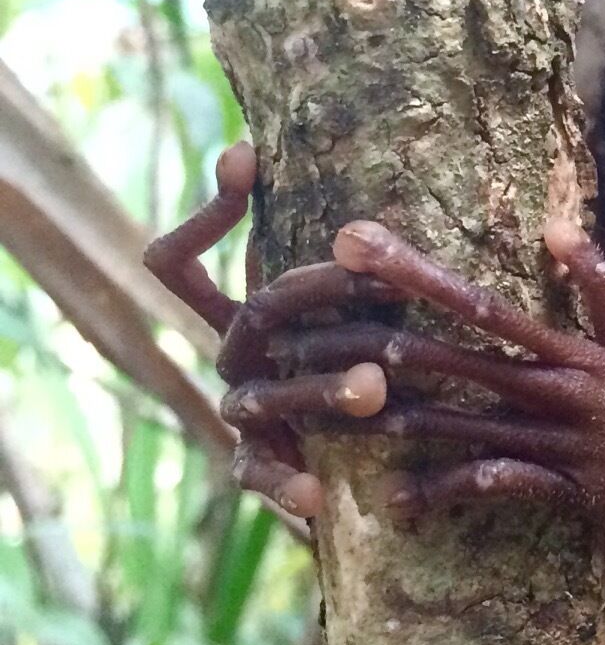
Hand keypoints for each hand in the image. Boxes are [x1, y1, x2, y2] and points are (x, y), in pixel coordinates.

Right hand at [144, 143, 398, 520]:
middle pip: (255, 314)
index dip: (206, 213)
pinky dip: (283, 482)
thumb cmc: (348, 347)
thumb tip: (287, 148)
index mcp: (241, 309)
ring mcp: (243, 409)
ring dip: (321, 389)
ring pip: (266, 395)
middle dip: (321, 291)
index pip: (180, 262)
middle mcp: (232, 354)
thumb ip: (338, 240)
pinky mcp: (259, 462)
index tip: (244, 158)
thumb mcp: (342, 291)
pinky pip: (257, 474)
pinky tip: (314, 496)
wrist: (344, 449)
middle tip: (384, 284)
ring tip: (374, 387)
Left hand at [146, 144, 604, 536]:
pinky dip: (442, 494)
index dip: (419, 274)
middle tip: (313, 328)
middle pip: (461, 358)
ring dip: (396, 419)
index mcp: (571, 348)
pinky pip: (490, 489)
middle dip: (386, 340)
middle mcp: (562, 389)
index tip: (356, 244)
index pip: (482, 303)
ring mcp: (556, 442)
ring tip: (331, 412)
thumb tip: (558, 224)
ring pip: (464, 426)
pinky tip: (392, 500)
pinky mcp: (557, 490)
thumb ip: (593, 285)